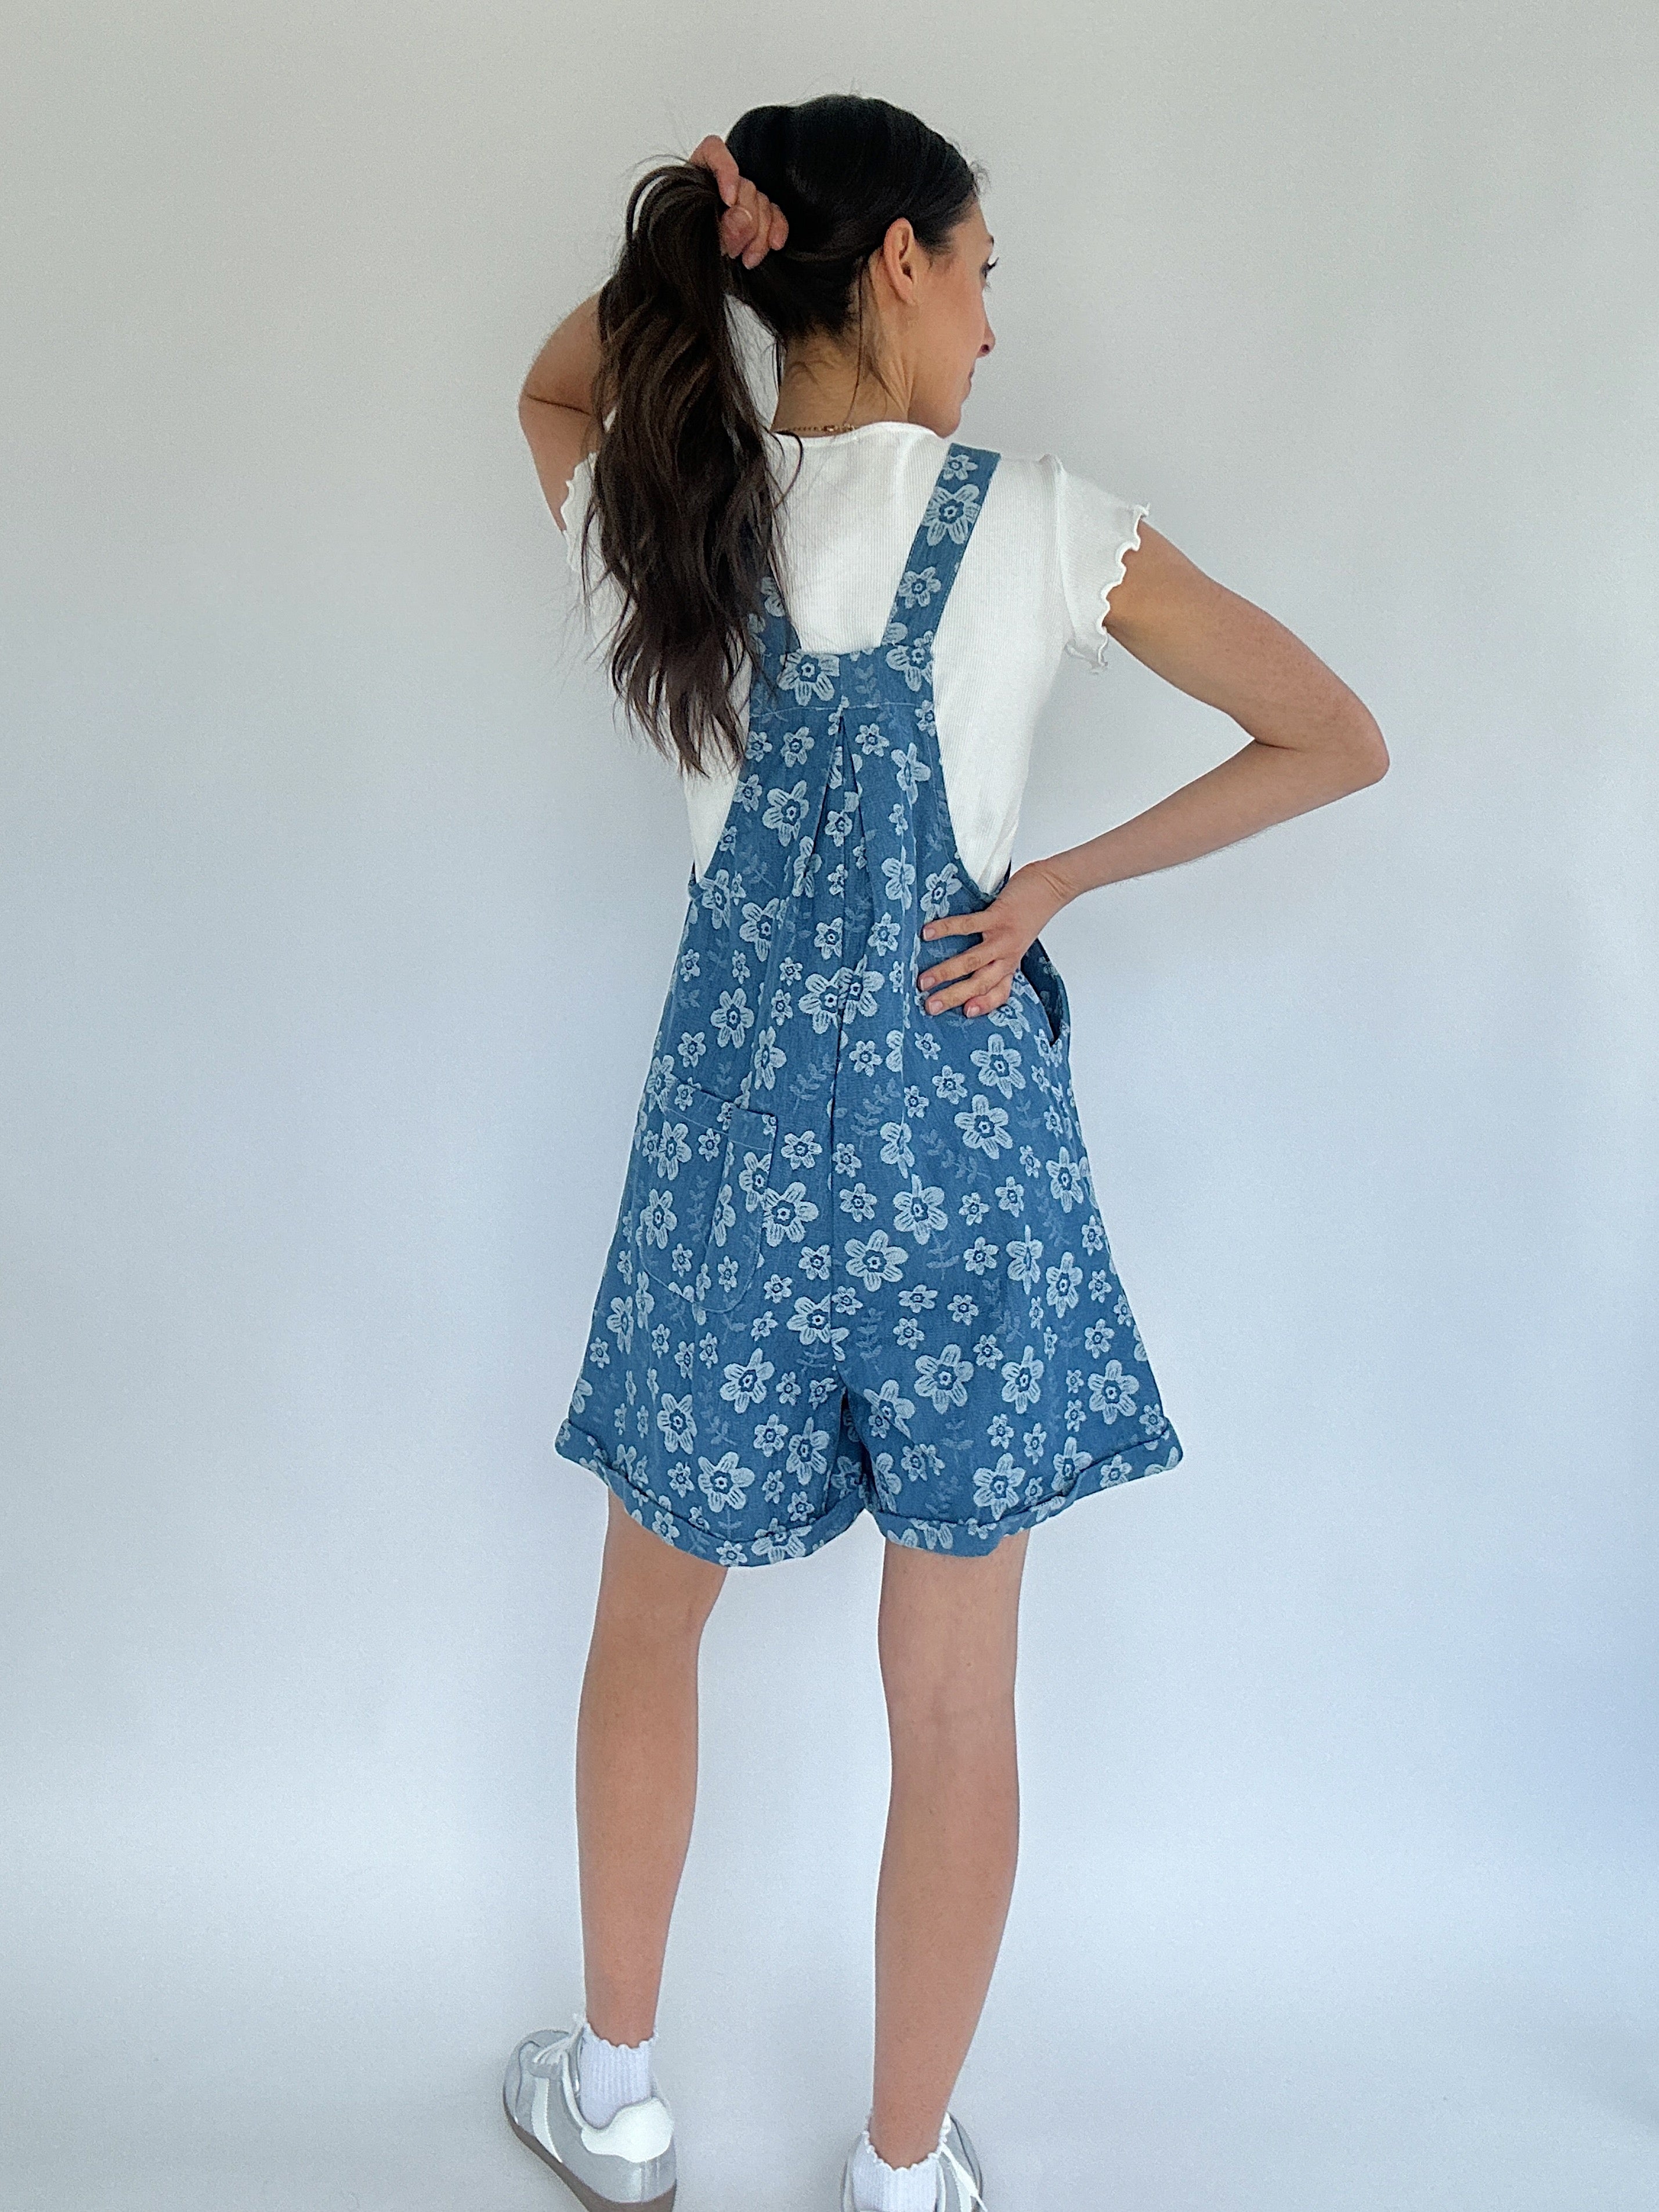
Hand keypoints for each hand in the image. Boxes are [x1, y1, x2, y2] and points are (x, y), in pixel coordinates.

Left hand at [689, 134, 788, 268]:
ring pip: (762, 203)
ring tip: (745, 257)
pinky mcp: (757, 215)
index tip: (728, 200)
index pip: (714, 151)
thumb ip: (715, 227)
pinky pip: (774, 215)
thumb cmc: (679, 249)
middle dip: (745, 220)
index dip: (726, 170)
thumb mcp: (691, 238)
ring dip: (759, 234)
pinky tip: (773, 245)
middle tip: (734, 248)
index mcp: (695, 176)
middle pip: (745, 185)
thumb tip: (741, 220)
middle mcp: (720, 184)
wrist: (684, 273)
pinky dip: (776, 229)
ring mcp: (740, 199)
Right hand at [916, 860, 1073, 1017]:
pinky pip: (968, 926)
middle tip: (930, 1006)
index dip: (984, 1005)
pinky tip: (928, 933)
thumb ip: (996, 954)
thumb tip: (964, 961)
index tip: (964, 1014)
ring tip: (923, 981)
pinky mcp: (999, 917)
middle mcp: (1007, 956)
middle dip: (953, 997)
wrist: (1053, 888)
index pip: (999, 992)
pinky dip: (946, 929)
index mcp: (1010, 963)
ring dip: (946, 972)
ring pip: (972, 961)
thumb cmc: (1030, 913)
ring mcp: (1003, 938)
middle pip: (980, 984)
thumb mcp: (1016, 941)